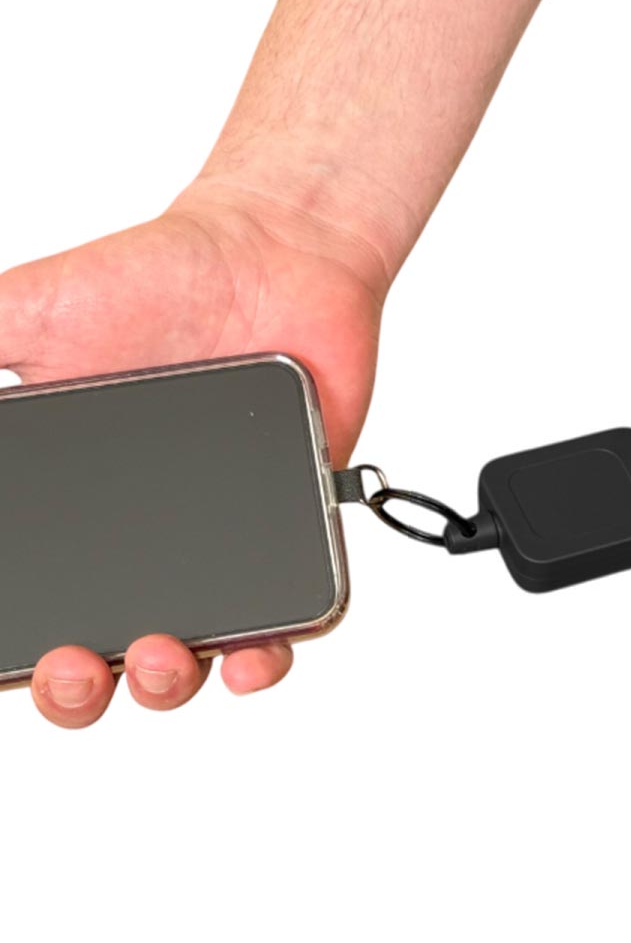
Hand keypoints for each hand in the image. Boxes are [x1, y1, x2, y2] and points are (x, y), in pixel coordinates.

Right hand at [0, 181, 389, 727]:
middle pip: (96, 652)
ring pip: (187, 653)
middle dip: (76, 688)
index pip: (24, 599)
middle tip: (73, 665)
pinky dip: (266, 654)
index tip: (4, 655)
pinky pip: (283, 618)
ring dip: (164, 682)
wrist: (274, 254)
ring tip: (156, 656)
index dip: (7, 648)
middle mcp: (137, 538)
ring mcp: (216, 543)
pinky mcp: (289, 535)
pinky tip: (248, 659)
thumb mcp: (29, 310)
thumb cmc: (152, 280)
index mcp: (68, 502)